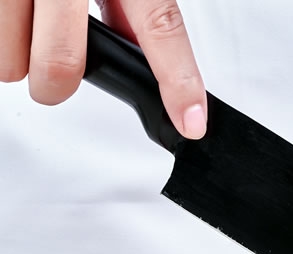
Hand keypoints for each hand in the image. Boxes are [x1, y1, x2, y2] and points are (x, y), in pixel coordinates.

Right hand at [0, 0, 206, 138]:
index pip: (160, 24)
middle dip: (56, 84)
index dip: (177, 79)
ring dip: (16, 60)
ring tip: (24, 31)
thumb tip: (142, 53)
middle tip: (56, 77)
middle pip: (62, 61)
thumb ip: (132, 5)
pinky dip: (1, 38)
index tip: (191, 121)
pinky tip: (11, 17)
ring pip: (9, 59)